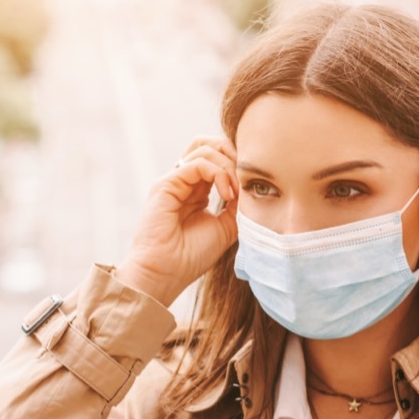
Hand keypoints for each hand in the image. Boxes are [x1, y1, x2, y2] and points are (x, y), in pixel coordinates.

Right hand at [115, 136, 238, 306]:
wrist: (165, 274)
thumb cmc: (190, 257)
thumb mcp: (225, 227)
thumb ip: (236, 205)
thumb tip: (251, 186)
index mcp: (195, 191)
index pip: (216, 159)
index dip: (236, 163)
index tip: (252, 184)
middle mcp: (183, 182)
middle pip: (208, 144)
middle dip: (233, 153)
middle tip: (247, 175)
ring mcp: (173, 181)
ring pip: (204, 149)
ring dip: (228, 166)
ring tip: (235, 192)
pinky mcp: (166, 184)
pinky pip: (198, 163)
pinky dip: (218, 173)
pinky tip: (226, 194)